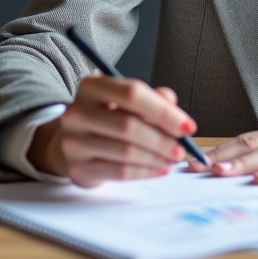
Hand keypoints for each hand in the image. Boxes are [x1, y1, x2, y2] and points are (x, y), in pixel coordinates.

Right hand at [27, 75, 196, 187]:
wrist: (70, 141)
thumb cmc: (105, 117)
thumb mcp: (125, 101)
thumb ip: (152, 99)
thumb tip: (173, 108)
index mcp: (91, 86)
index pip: (132, 94)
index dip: (163, 111)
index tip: (188, 126)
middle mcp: (77, 112)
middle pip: (128, 125)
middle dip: (162, 139)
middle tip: (182, 148)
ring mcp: (74, 142)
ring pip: (126, 152)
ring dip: (157, 158)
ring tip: (173, 159)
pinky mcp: (77, 168)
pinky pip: (119, 172)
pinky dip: (145, 172)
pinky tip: (159, 169)